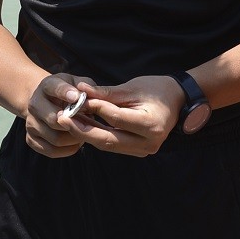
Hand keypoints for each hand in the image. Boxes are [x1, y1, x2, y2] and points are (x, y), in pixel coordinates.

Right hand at [24, 74, 102, 158]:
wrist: (47, 102)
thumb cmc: (69, 93)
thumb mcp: (77, 83)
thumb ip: (86, 87)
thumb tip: (88, 96)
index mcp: (47, 86)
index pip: (54, 88)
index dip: (65, 93)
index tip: (77, 97)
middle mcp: (34, 104)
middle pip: (54, 120)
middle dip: (75, 124)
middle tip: (89, 124)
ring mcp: (31, 123)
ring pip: (55, 139)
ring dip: (74, 138)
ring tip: (84, 132)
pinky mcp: (31, 139)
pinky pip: (51, 151)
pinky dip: (68, 149)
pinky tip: (76, 142)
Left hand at [71, 75, 186, 156]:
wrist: (177, 100)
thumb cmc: (157, 89)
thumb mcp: (132, 87)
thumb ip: (106, 93)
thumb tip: (79, 90)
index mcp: (151, 125)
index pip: (117, 119)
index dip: (96, 109)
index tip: (79, 99)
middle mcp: (149, 143)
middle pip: (108, 140)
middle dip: (82, 130)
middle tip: (62, 118)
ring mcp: (143, 150)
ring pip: (107, 145)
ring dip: (86, 134)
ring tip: (67, 121)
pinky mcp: (137, 151)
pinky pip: (112, 145)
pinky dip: (96, 135)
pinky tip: (81, 125)